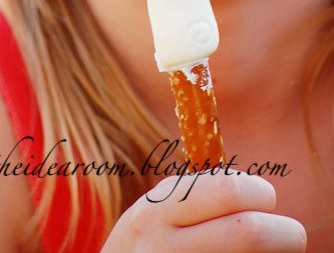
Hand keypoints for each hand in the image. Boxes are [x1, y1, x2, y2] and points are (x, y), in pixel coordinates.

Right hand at [101, 172, 306, 251]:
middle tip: (290, 235)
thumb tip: (256, 190)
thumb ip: (195, 195)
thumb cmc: (146, 248)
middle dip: (285, 232)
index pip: (228, 191)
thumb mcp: (155, 211)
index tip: (266, 199)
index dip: (260, 192)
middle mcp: (164, 249)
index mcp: (157, 212)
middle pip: (250, 233)